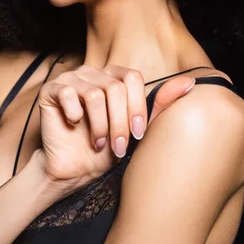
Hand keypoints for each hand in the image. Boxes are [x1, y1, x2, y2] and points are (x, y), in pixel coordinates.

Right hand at [37, 64, 194, 191]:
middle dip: (119, 123)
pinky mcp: (52, 89)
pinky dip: (76, 115)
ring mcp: (72, 78)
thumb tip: (191, 82)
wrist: (74, 171)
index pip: (132, 78)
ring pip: (95, 94)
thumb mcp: (136, 130)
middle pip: (115, 87)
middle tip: (117, 147)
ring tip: (99, 144)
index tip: (138, 135)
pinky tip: (75, 126)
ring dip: (100, 125)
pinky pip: (68, 93)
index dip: (137, 106)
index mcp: (113, 77)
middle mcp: (93, 73)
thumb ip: (159, 105)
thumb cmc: (106, 149)